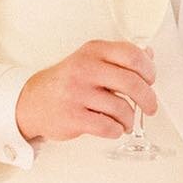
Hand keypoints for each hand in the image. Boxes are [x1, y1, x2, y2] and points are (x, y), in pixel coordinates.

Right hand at [16, 41, 157, 143]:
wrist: (32, 101)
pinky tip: (113, 128)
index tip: (150, 80)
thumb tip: (149, 54)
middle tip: (150, 107)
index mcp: (93, 51)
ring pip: (122, 109)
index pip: (132, 55)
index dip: (149, 70)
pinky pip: (108, 127)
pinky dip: (116, 130)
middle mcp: (85, 68)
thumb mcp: (90, 60)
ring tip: (126, 121)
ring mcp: (77, 93)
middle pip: (132, 83)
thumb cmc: (67, 81)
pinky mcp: (73, 116)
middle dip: (148, 99)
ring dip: (130, 119)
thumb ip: (119, 57)